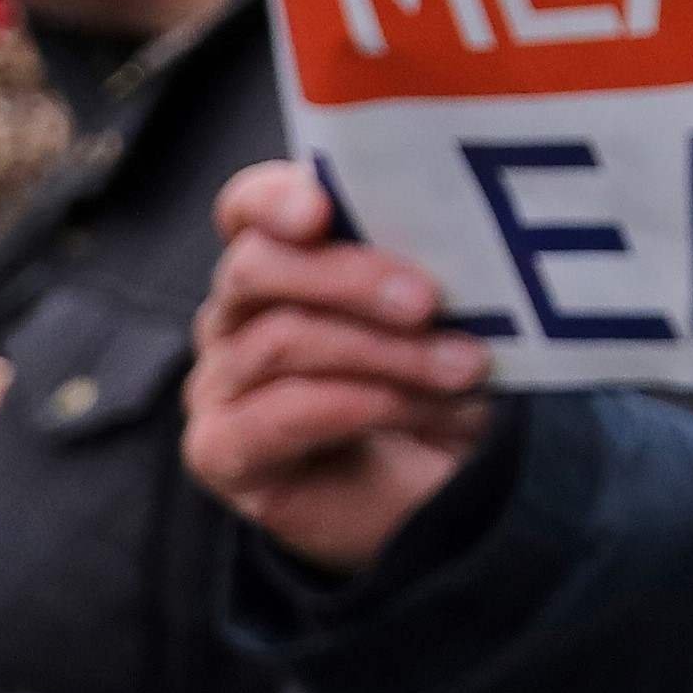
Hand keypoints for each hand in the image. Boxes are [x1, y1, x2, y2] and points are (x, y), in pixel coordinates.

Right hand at [186, 160, 493, 572]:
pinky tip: (416, 408)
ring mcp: (220, 383)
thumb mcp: (454, 312)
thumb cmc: (443, 380)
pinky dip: (358, 404)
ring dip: (383, 352)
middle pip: (257, 268)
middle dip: (352, 278)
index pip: (247, 208)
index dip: (275, 200)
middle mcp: (235, 314)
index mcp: (283, 258)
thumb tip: (473, 227)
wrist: (440, 492)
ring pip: (280, 341)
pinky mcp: (221, 451)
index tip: (321, 209)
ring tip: (463, 368)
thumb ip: (437, 264)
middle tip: (431, 301)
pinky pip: (277, 414)